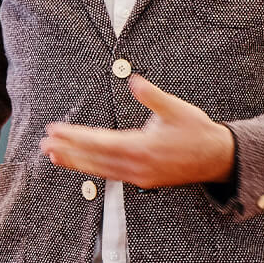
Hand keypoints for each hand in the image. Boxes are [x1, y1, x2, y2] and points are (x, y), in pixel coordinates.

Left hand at [40, 74, 235, 188]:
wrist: (219, 159)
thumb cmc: (198, 131)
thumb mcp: (177, 109)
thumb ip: (153, 97)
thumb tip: (133, 81)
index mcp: (143, 147)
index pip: (100, 142)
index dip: (75, 137)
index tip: (55, 131)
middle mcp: (138, 167)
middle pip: (95, 160)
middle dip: (69, 151)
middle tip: (44, 145)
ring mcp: (141, 177)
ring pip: (101, 170)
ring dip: (77, 163)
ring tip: (54, 156)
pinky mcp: (144, 182)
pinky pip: (112, 176)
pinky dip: (94, 169)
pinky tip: (82, 164)